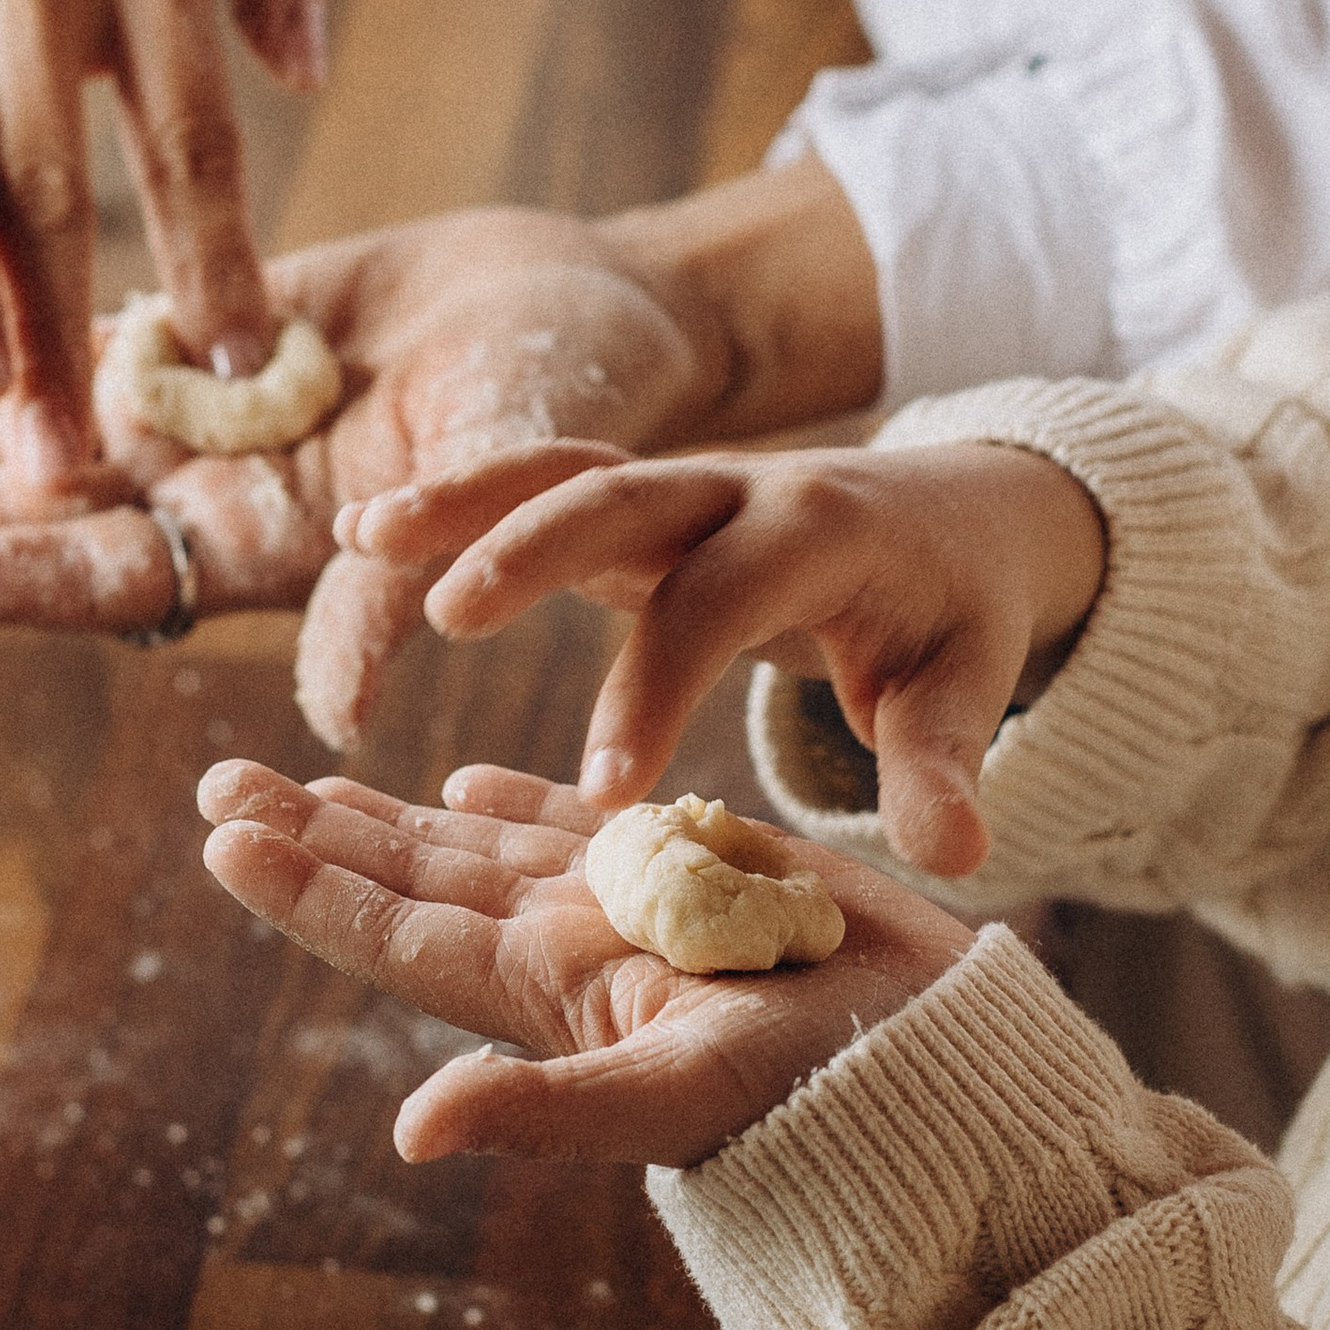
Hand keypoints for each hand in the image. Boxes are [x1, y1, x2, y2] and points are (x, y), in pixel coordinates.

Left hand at [0, 210, 714, 744]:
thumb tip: (339, 713)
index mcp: (271, 546)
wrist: (607, 318)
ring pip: (21, 458)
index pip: (91, 575)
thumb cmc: (590, 403)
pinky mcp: (201, 350)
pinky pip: (70, 366)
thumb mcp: (520, 477)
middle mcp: (212, 502)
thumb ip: (420, 576)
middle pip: (21, 532)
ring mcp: (199, 430)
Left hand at [197, 760, 970, 1167]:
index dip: (309, 888)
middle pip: (413, 878)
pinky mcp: (696, 876)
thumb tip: (411, 1132)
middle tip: (218, 782)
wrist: (934, 1062)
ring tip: (308, 780)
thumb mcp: (670, 1102)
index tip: (221, 836)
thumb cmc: (814, 1093)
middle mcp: (568, 947)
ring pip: (481, 848)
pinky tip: (466, 786)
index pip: (398, 930)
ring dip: (393, 815)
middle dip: (317, 833)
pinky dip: (524, 804)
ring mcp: (626, 910)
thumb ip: (544, 1112)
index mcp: (546, 990)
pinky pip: (585, 830)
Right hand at [340, 439, 1106, 874]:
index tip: (604, 795)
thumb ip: (943, 768)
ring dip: (465, 499)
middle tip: (452, 619)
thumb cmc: (955, 617)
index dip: (658, 688)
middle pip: (624, 499)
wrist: (960, 510)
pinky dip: (458, 496)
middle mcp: (738, 489)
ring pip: (561, 471)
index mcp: (819, 534)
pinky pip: (539, 480)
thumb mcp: (966, 687)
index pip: (721, 602)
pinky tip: (362, 535)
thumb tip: (957, 857)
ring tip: (363, 541)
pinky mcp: (640, 497)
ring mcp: (681, 483)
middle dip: (537, 548)